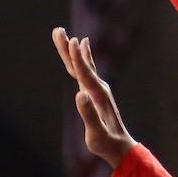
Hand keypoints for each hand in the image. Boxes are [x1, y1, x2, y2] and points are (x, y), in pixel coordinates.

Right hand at [53, 27, 136, 167]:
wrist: (120, 146)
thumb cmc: (106, 142)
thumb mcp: (96, 133)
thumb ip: (89, 114)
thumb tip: (79, 94)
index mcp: (97, 95)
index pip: (85, 73)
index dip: (77, 57)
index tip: (72, 40)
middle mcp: (98, 87)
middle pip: (80, 64)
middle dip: (68, 48)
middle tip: (58, 30)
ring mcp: (98, 88)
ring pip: (82, 65)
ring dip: (73, 50)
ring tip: (66, 34)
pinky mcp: (96, 91)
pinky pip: (87, 70)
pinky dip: (83, 57)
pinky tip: (82, 46)